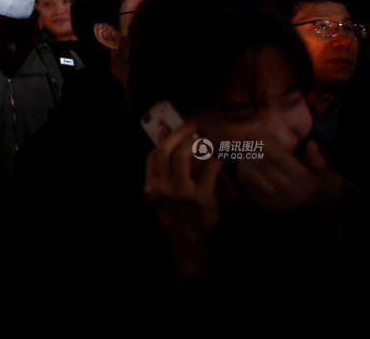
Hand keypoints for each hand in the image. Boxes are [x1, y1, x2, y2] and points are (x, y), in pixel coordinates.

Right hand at [144, 122, 220, 279]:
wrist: (191, 245)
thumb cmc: (177, 220)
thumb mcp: (161, 200)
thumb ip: (161, 175)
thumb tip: (168, 144)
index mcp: (151, 188)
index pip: (153, 155)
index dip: (163, 138)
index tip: (173, 128)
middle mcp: (162, 188)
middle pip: (166, 150)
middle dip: (179, 133)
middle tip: (192, 124)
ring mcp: (181, 192)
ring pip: (183, 155)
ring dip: (195, 144)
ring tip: (205, 141)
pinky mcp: (201, 196)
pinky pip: (209, 168)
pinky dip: (215, 160)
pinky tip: (219, 160)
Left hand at [236, 139, 344, 213]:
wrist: (322, 220)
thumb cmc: (325, 192)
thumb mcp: (329, 176)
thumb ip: (317, 160)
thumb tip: (309, 143)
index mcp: (304, 180)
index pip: (278, 156)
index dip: (265, 142)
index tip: (258, 133)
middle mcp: (288, 191)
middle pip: (261, 164)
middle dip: (252, 149)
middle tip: (247, 139)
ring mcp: (275, 201)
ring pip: (251, 176)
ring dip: (244, 160)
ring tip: (243, 150)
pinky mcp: (267, 209)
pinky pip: (249, 189)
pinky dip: (243, 176)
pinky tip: (242, 166)